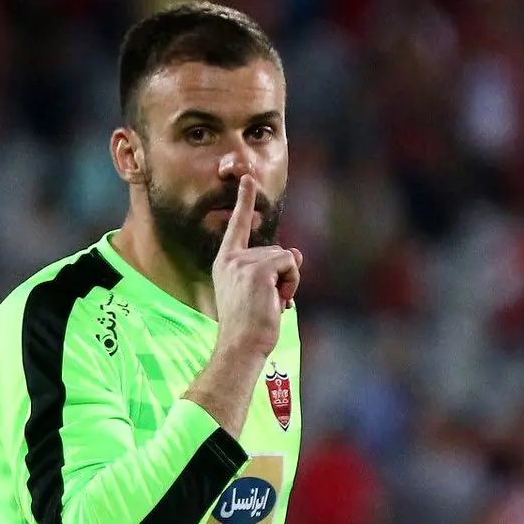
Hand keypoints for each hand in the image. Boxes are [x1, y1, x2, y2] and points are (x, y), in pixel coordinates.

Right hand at [211, 175, 301, 357]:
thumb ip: (274, 270)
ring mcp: (244, 263)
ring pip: (286, 257)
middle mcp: (232, 259)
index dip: (243, 202)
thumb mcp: (261, 292)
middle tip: (269, 302)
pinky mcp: (259, 269)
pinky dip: (292, 282)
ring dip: (288, 281)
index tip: (247, 178)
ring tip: (272, 303)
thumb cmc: (249, 325)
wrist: (241, 344)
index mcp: (226, 263)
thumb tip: (297, 253)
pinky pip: (290, 263)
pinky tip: (279, 300)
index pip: (236, 227)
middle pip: (275, 250)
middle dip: (282, 276)